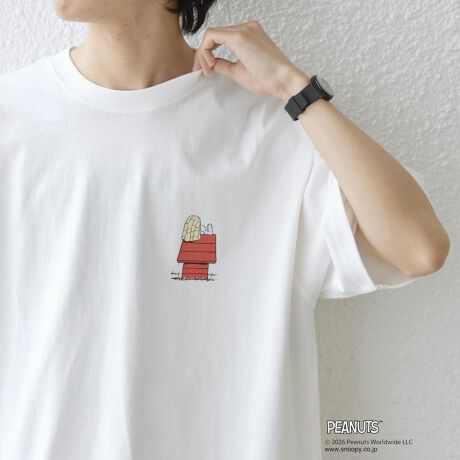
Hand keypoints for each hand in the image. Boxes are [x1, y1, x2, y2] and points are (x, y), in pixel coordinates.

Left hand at [193, 20, 310, 101]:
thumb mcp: (238, 71)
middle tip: (203, 72)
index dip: (207, 54)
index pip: (220, 38)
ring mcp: (243, 29)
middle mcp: (246, 27)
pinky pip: (212, 36)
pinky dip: (205, 51)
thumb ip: (223, 64)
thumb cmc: (267, 79)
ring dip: (203, 53)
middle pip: (214, 35)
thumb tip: (209, 64)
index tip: (206, 71)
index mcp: (248, 34)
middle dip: (203, 54)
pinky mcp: (239, 36)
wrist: (283, 80)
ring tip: (208, 71)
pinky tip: (210, 65)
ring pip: (211, 34)